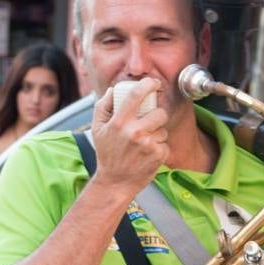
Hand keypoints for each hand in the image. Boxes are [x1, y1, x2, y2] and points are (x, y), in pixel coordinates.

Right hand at [90, 78, 168, 192]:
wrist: (115, 182)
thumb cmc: (107, 154)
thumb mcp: (97, 128)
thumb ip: (103, 106)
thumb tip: (114, 90)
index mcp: (119, 123)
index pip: (136, 95)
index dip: (148, 84)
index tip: (153, 83)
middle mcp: (134, 132)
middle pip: (160, 113)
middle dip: (157, 115)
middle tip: (151, 121)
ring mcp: (147, 145)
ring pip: (163, 129)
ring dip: (157, 133)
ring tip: (144, 142)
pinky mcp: (158, 156)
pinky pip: (165, 144)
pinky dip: (159, 147)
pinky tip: (147, 153)